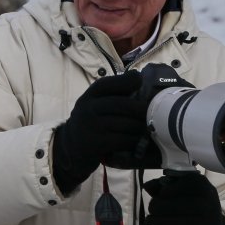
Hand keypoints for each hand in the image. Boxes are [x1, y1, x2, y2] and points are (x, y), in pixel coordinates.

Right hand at [51, 71, 157, 192]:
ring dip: (141, 127)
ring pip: (126, 124)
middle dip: (142, 109)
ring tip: (148, 128)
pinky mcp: (96, 144)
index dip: (127, 81)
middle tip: (154, 113)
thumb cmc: (91, 122)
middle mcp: (88, 108)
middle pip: (123, 105)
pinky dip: (134, 140)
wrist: (70, 147)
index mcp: (90, 95)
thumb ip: (113, 93)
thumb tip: (139, 77)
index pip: (109, 84)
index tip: (141, 81)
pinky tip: (138, 141)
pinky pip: (123, 140)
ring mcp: (91, 126)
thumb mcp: (95, 103)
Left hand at [142, 171, 224, 224]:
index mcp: (205, 188)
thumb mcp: (185, 194)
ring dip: (151, 223)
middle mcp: (207, 205)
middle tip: (154, 211)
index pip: (177, 184)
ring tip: (152, 223)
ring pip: (160, 221)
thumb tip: (147, 186)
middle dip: (153, 207)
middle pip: (162, 204)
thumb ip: (165, 186)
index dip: (165, 190)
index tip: (162, 194)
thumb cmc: (193, 210)